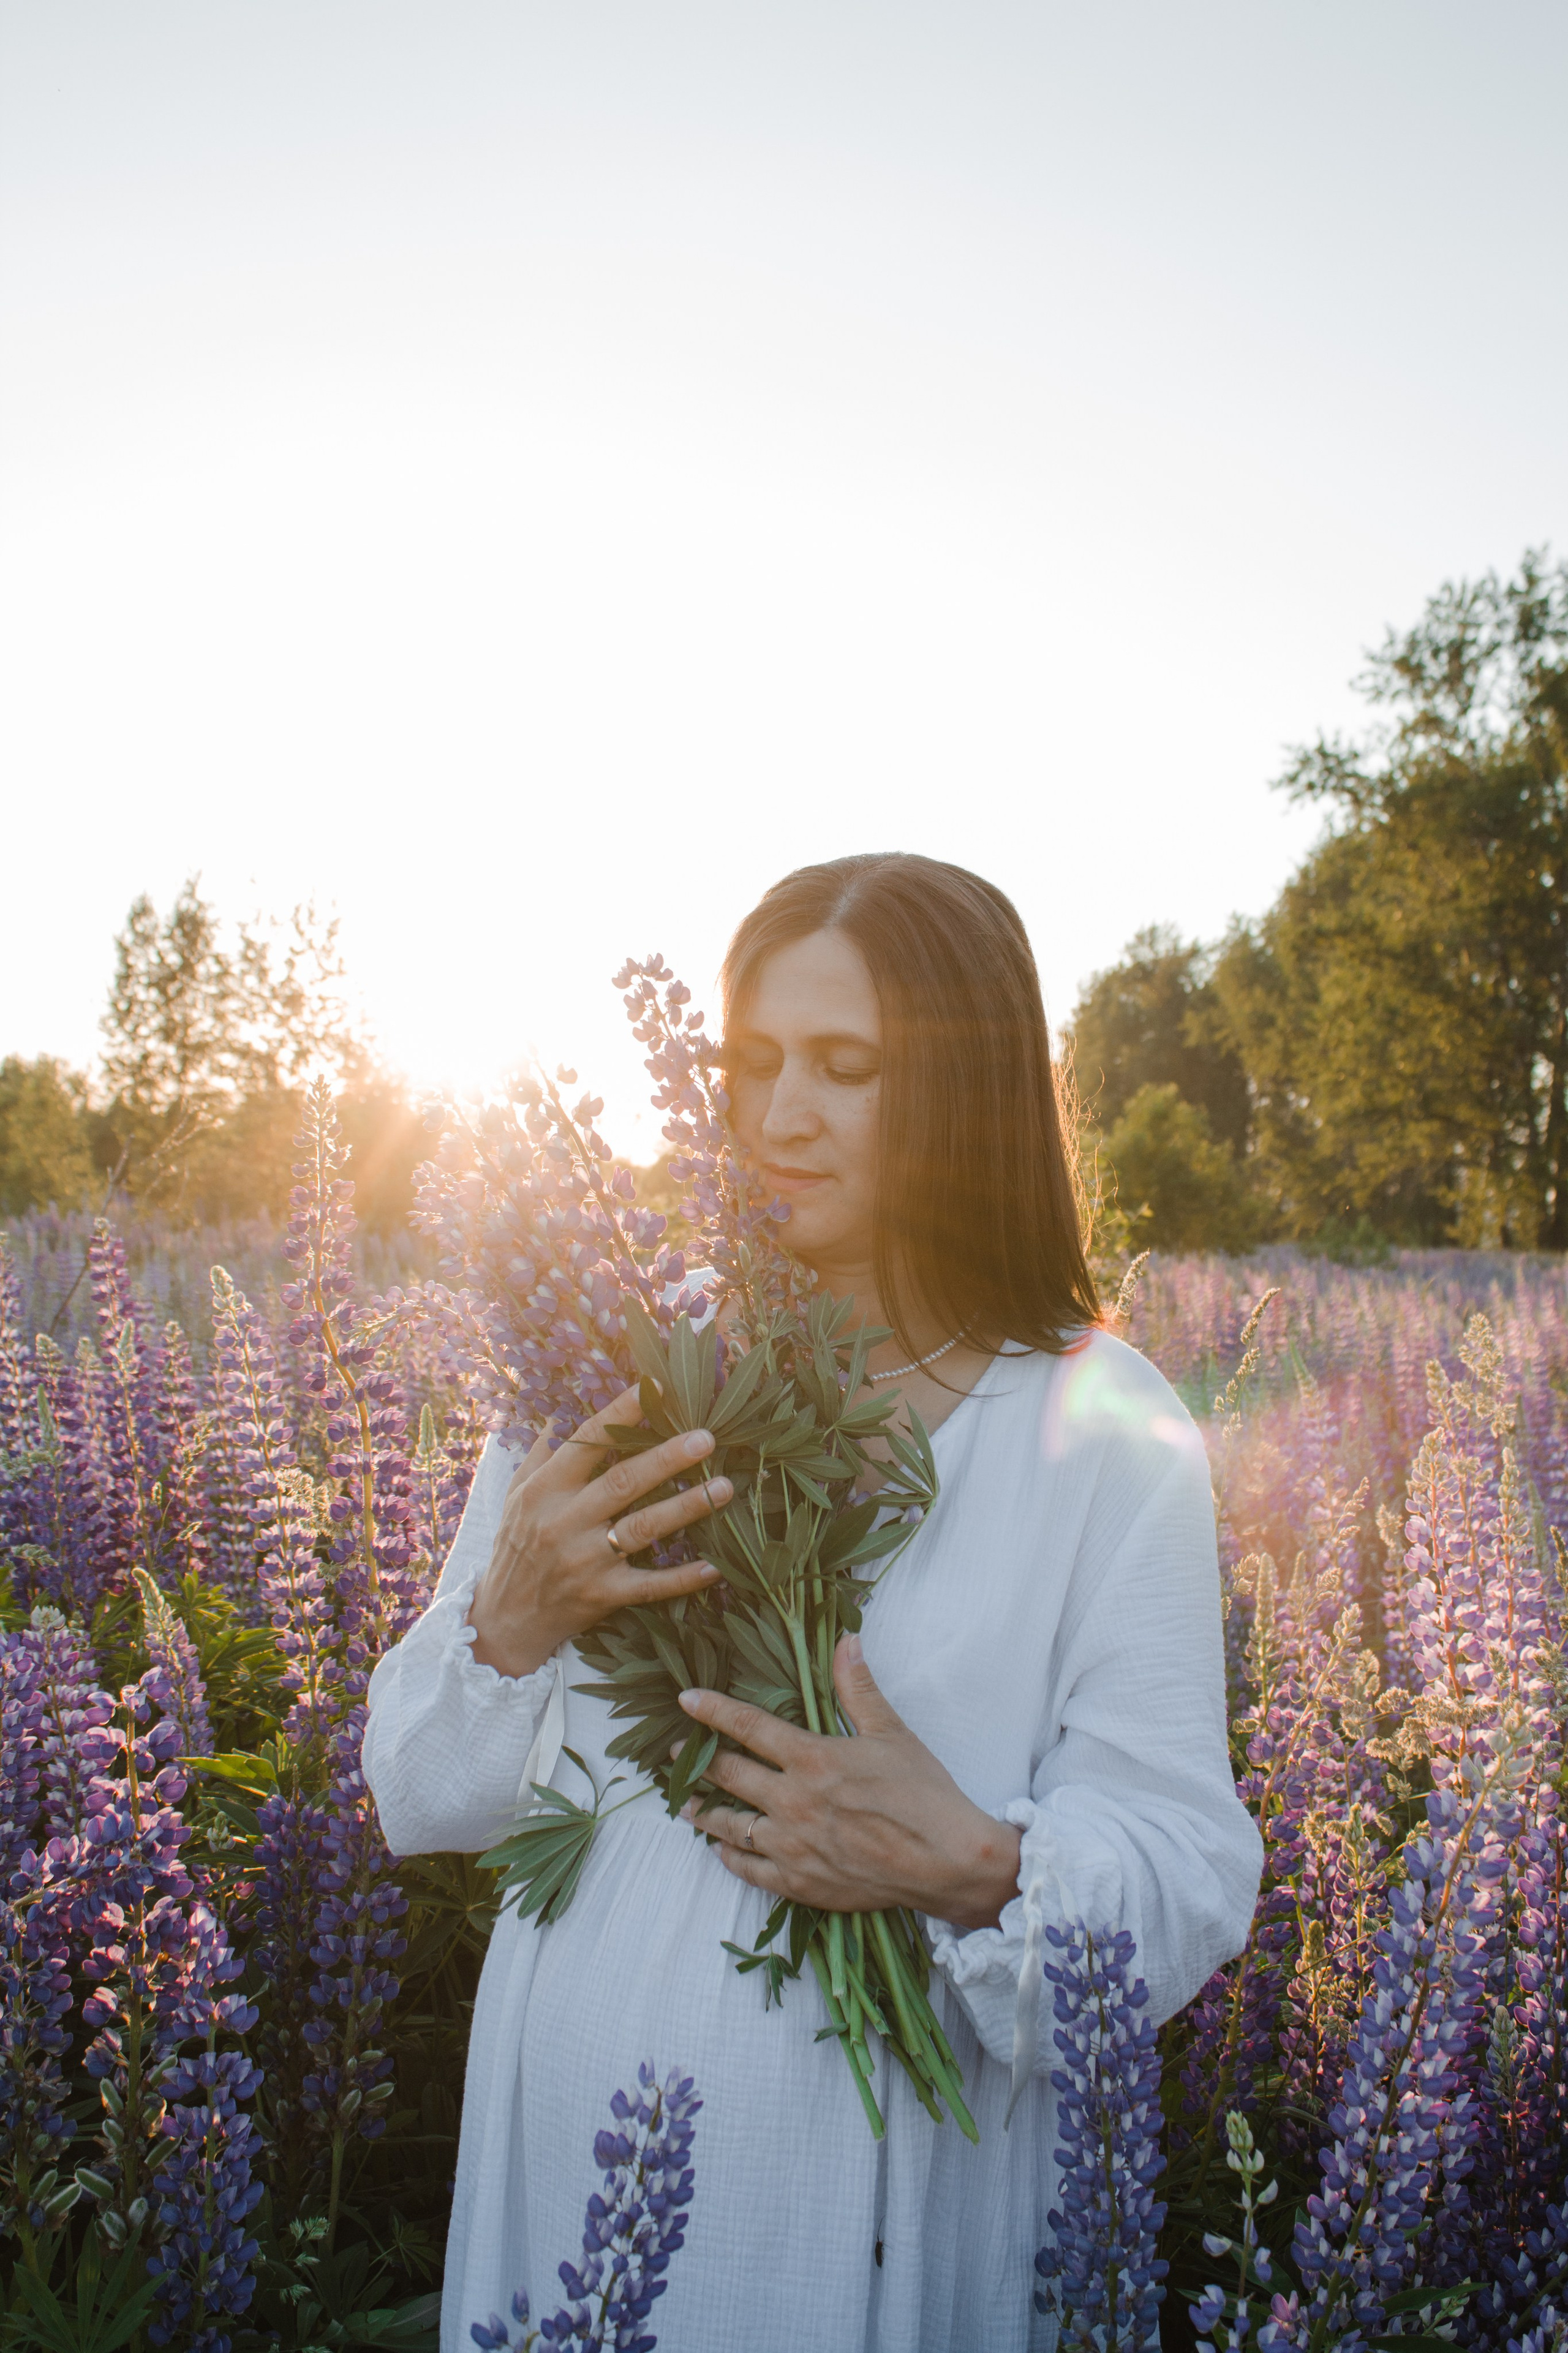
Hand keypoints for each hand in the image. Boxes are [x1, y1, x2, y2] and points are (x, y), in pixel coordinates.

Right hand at [467, 1387, 731, 1678]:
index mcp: (546, 1490)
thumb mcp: (517, 1495)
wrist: (505, 1619)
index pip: (586, 1443)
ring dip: (687, 1507)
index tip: (655, 1390)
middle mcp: (566, 1522)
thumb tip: (558, 1412)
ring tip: (725, 1487)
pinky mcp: (603, 1595)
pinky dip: (684, 1577)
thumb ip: (540, 1454)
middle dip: (667, 1458)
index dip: (620, 1414)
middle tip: (706, 1438)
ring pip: (644, 1528)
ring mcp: (586, 1561)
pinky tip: (716, 1565)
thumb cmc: (515, 1546)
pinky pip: (651, 1585)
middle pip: (623, 1482)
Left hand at [677, 1635, 1022, 1930]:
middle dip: (696, 1762)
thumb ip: (859, 1688)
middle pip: (728, 1776)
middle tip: (674, 1755)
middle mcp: (792, 1802)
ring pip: (729, 1827)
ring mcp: (792, 1847)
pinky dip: (730, 1857)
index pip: (748, 1727)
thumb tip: (847, 1641)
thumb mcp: (892, 1733)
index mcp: (812, 1760)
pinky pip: (749, 1870)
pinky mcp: (800, 1883)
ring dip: (701, 1812)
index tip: (686, 1701)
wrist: (946, 1863)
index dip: (713, 1711)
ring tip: (682, 1804)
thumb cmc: (923, 1795)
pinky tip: (722, 1850)